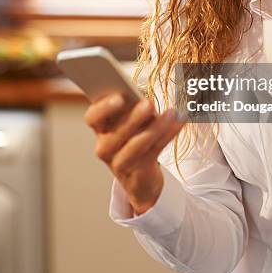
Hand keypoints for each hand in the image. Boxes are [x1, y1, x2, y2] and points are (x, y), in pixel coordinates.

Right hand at [84, 93, 185, 213]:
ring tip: (171, 113)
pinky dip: (167, 135)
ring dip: (155, 127)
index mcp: (100, 129)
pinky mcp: (138, 173)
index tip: (119, 96)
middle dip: (133, 117)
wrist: (140, 178)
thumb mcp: (130, 120)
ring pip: (136, 145)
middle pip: (115, 133)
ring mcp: (119, 163)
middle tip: (150, 103)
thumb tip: (142, 95)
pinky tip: (179, 122)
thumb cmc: (134, 138)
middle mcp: (105, 147)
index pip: (93, 117)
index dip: (103, 107)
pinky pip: (154, 152)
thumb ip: (132, 107)